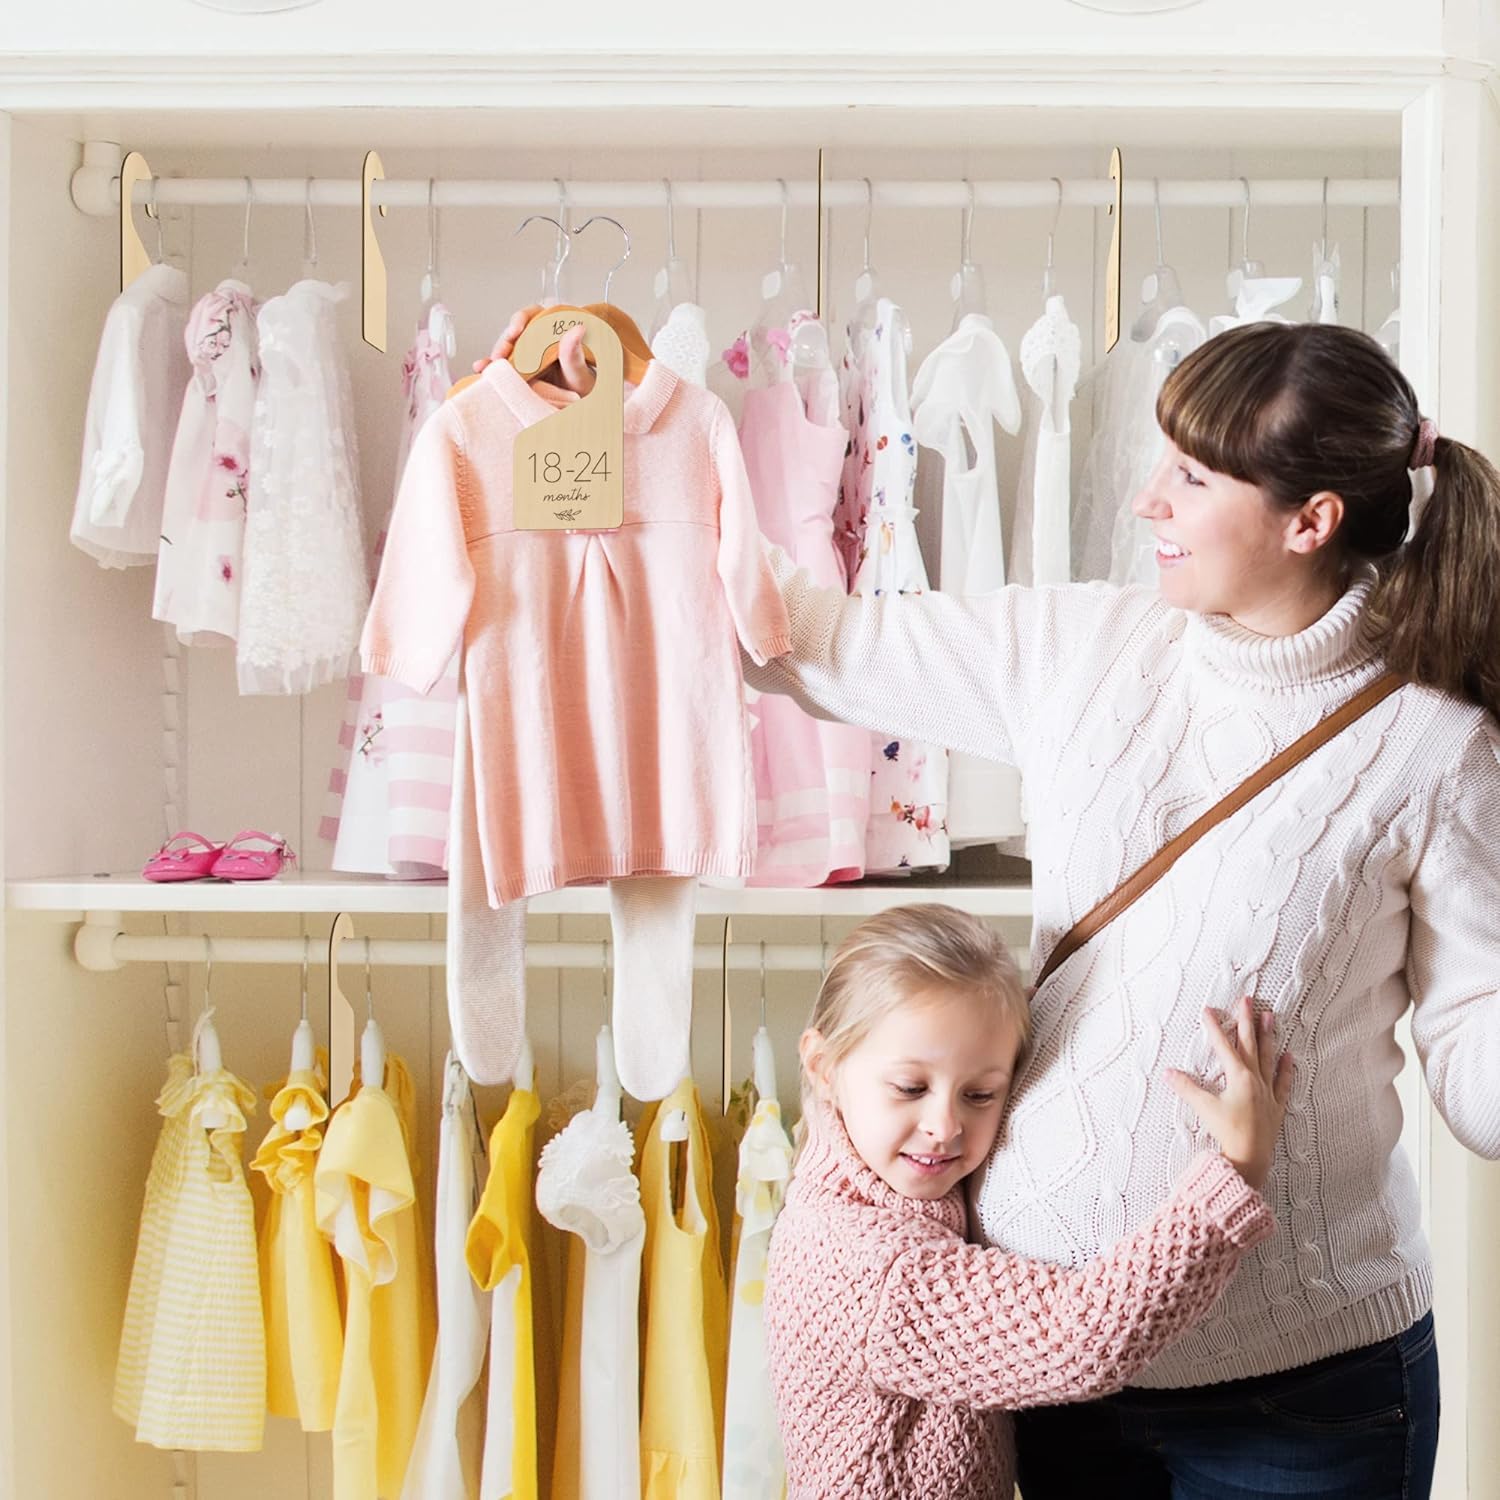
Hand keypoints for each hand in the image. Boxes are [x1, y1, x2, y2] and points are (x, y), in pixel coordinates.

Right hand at [473, 303, 596, 394]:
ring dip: (496, 355)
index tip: (517, 329)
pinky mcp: (519, 368)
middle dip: (506, 341)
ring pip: (508, 347)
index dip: (524, 318)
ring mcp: (529, 354)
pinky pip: (504, 364)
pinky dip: (491, 366)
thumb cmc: (584, 388)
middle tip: (501, 354)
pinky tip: (481, 369)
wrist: (579, 407)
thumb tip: (578, 328)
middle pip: (518, 331)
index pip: (538, 315)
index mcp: (558, 330)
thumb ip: (575, 354)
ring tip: (487, 366)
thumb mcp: (581, 373)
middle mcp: (541, 339)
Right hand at [1165, 995, 1292, 1191]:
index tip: (1208, 1009)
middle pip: (1250, 1044)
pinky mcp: (1275, 1106)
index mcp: (1238, 1077)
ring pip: (1268, 1058)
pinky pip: (1283, 1083)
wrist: (1251, 1158)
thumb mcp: (1204, 1109)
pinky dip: (1286, 1070)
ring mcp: (1267, 1092)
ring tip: (1269, 1017)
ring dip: (1268, 1037)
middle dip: (1246, 1021)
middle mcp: (1255, 1080)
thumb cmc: (1228, 1133)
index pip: (1223, 1046)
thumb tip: (1168, 1073)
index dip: (1214, 1027)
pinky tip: (1289, 1056)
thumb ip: (1187, 1088)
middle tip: (1247, 1000)